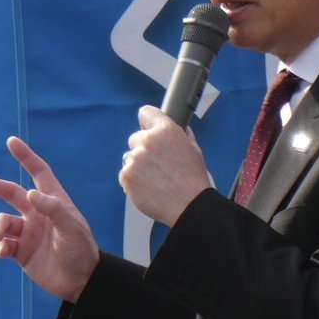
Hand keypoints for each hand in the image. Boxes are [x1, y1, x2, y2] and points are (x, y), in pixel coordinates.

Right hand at [0, 136, 99, 303]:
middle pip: (11, 193)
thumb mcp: (71, 228)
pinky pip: (3, 245)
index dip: (26, 156)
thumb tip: (30, 193)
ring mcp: (28, 232)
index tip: (11, 141)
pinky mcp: (21, 252)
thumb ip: (52, 209)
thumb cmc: (81, 250)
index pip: (38, 172)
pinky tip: (3, 252)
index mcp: (52, 201)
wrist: (80, 282)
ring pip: (3, 222)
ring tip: (0, 238)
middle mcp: (37, 213)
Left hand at [118, 106, 212, 226]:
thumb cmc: (193, 179)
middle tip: (157, 164)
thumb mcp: (194, 149)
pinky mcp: (126, 176)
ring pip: (129, 157)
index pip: (146, 113)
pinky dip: (133, 180)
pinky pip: (125, 174)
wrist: (188, 205)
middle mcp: (147, 141)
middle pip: (135, 138)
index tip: (148, 127)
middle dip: (144, 149)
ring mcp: (134, 159)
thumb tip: (179, 129)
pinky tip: (149, 187)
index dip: (147, 121)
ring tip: (155, 179)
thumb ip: (182, 135)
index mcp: (165, 130)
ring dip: (137, 165)